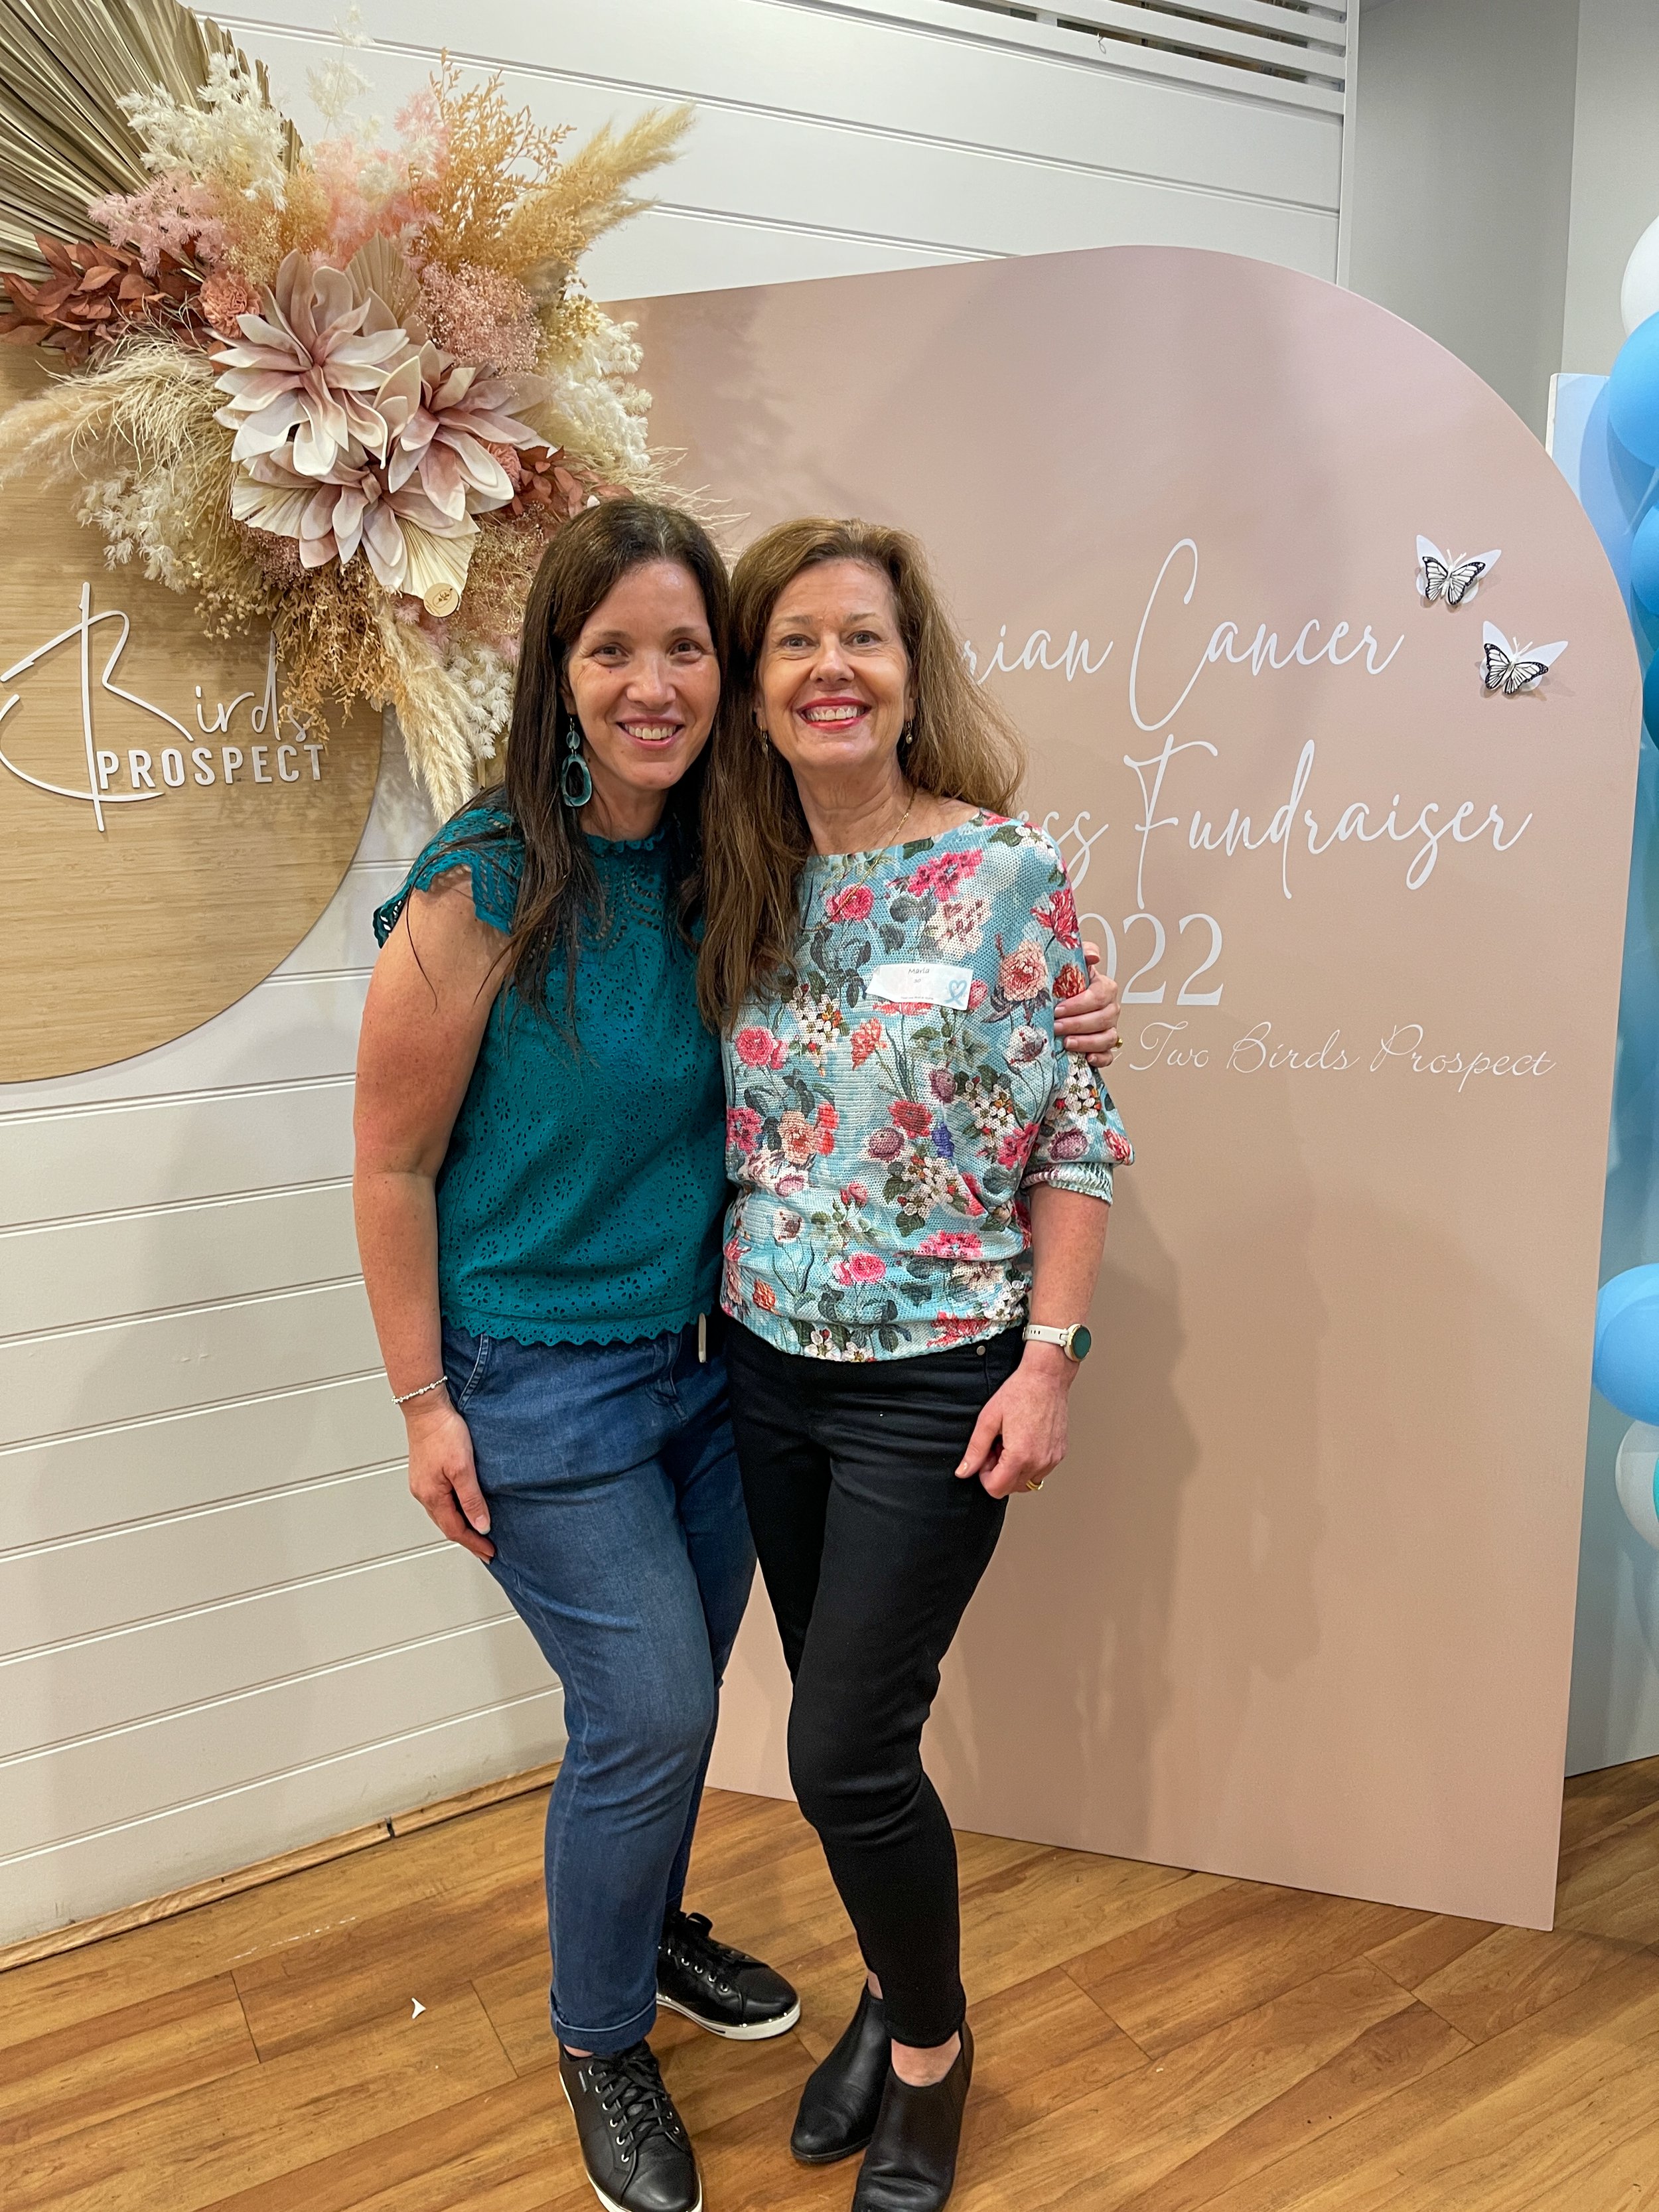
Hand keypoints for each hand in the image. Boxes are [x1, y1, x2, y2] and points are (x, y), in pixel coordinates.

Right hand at [406, 1396, 494, 1560]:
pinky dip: (453, 1510)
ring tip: (477, 1532)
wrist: (427, 1408)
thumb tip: (480, 1525)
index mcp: (431, 1496)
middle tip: (486, 1549)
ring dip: (460, 1525)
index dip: (474, 1543)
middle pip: (447, 1525)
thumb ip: (472, 1499)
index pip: (455, 1530)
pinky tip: (463, 1507)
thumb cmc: (443, 1433)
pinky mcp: (425, 1473)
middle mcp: (423, 1493)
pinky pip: (440, 1500)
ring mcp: (422, 1483)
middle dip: (467, 1539)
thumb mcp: (463, 1469)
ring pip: (442, 1513)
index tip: (490, 1553)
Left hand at [954, 1345, 1074, 1498]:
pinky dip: (1029, 1463)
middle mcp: (1039, 1462)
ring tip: (1011, 1443)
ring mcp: (1052, 1459)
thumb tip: (964, 1472)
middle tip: (997, 1445)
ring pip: (1026, 1482)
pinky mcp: (1060, 1454)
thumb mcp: (988, 1419)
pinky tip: (1025, 1440)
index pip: (996, 1489)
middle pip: (1011, 1488)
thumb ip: (975, 1450)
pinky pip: (1040, 1471)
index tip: (986, 1457)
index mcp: (1020, 1456)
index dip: (984, 1476)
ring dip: (1015, 1469)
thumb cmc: (1019, 1392)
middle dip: (999, 1472)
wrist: (1047, 1378)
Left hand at [1056, 940, 1119, 1066]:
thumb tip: (1094, 956)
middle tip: (1056, 1026)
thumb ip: (1082, 953)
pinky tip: (1087, 1058)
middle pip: (1103, 1018)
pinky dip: (1100, 1058)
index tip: (1058, 1009)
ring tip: (1066, 1042)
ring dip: (1087, 1041)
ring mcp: (1109, 1028)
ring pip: (1108, 1037)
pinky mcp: (1105, 1047)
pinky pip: (1110, 1055)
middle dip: (1077, 1024)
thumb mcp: (1071, 964)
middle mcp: (1110, 1009)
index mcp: (1104, 988)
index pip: (1100, 995)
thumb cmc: (1066, 984)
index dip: (1079, 1004)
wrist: (1060, 1000)